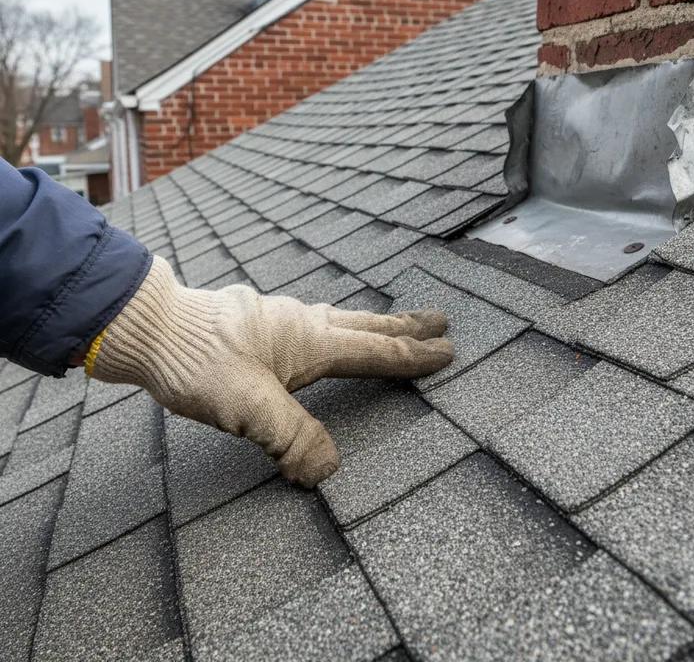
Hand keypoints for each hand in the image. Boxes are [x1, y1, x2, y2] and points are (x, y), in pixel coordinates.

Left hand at [89, 256, 452, 486]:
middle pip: (369, 324)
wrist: (150, 327)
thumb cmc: (197, 362)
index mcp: (312, 340)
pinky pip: (318, 320)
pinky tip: (323, 332)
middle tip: (440, 321)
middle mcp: (304, 322)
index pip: (377, 350)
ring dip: (376, 323)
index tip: (448, 351)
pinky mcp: (260, 322)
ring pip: (343, 319)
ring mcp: (282, 318)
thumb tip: (325, 471)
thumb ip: (292, 439)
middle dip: (407, 326)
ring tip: (393, 325)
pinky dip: (341, 324)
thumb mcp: (248, 409)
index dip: (415, 355)